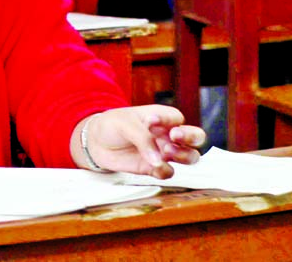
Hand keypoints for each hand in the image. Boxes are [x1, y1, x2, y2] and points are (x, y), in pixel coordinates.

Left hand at [72, 105, 205, 178]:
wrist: (95, 142)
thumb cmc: (112, 124)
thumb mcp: (125, 124)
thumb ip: (143, 139)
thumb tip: (158, 160)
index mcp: (162, 117)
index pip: (179, 119)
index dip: (174, 122)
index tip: (155, 123)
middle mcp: (167, 135)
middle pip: (196, 138)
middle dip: (192, 139)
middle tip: (175, 138)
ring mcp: (162, 152)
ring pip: (189, 157)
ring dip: (183, 156)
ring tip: (166, 152)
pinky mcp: (153, 168)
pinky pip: (168, 172)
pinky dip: (165, 171)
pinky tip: (154, 167)